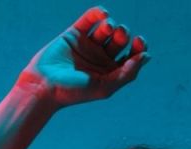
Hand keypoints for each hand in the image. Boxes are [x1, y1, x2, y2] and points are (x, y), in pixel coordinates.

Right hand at [17, 6, 149, 107]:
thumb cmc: (74, 92)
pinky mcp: (74, 34)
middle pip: (120, 41)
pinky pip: (89, 19)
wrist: (44, 86)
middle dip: (123, 34)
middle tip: (119, 35)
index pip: (132, 56)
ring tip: (108, 28)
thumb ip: (127, 73)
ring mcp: (88, 45)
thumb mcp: (105, 87)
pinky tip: (103, 14)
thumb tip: (147, 56)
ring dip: (112, 25)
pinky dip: (98, 13)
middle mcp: (101, 58)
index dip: (139, 46)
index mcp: (111, 72)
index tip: (139, 42)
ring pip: (106, 29)